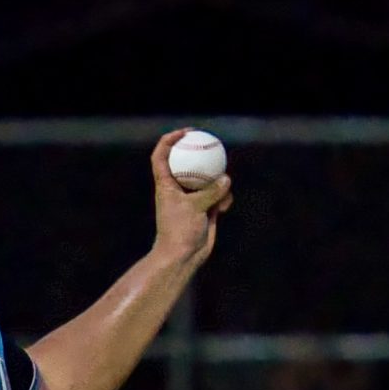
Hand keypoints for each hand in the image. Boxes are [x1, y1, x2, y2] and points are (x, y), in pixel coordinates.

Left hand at [149, 129, 234, 267]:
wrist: (183, 256)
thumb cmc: (179, 231)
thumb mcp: (194, 207)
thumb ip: (210, 191)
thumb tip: (226, 178)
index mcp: (165, 184)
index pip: (161, 156)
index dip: (170, 140)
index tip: (186, 133)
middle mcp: (177, 189)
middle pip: (187, 163)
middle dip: (200, 153)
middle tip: (214, 144)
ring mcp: (191, 199)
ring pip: (207, 180)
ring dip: (217, 182)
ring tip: (223, 186)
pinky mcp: (204, 210)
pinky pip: (217, 197)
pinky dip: (222, 200)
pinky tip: (224, 208)